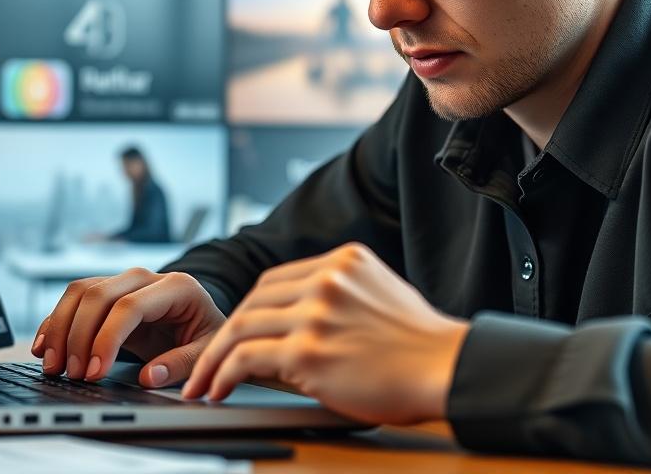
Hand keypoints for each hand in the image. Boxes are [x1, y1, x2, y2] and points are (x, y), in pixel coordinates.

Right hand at [30, 268, 225, 387]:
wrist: (201, 321)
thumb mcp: (206, 352)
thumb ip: (181, 364)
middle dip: (77, 335)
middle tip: (71, 374)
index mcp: (177, 287)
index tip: (94, 373)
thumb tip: (149, 377)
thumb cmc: (206, 336)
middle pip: (98, 294)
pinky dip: (55, 322)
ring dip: (60, 328)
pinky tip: (44, 347)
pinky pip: (75, 299)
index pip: (130, 306)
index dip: (107, 339)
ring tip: (53, 365)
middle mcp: (146, 277)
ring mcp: (124, 281)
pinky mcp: (107, 293)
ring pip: (80, 291)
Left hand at [182, 243, 469, 424]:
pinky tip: (218, 389)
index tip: (233, 334)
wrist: (449, 369)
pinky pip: (247, 359)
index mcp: (341, 261)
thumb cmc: (422, 344)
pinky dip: (223, 374)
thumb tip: (300, 318)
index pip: (274, 281)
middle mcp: (325, 280)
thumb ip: (340, 294)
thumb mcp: (381, 293)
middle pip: (253, 301)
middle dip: (223, 335)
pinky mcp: (308, 352)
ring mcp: (315, 314)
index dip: (248, 310)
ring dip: (214, 358)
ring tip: (201, 381)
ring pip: (241, 327)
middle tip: (205, 361)